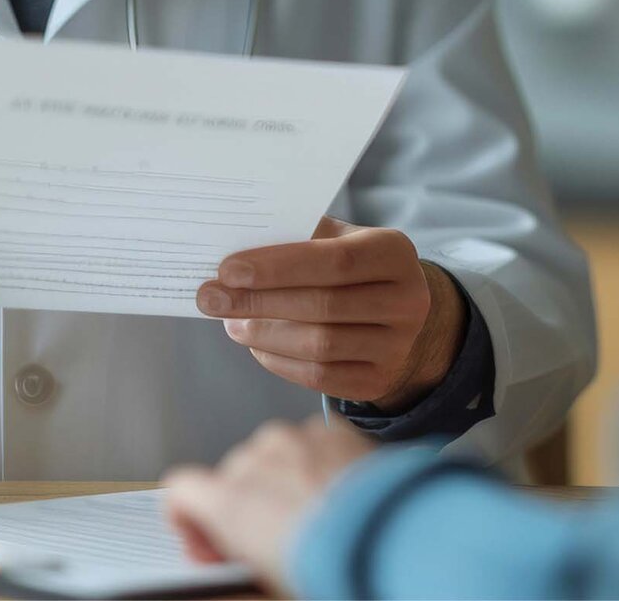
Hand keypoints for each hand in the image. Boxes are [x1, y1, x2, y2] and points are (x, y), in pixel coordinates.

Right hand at [163, 418, 375, 589]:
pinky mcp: (331, 429)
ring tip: (315, 516)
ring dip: (283, 480)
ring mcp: (295, 439)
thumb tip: (216, 570)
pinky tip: (339, 494)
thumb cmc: (329, 568)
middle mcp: (255, 460)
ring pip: (274, 455)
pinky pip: (312, 443)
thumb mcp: (267, 584)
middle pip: (233, 477)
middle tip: (274, 539)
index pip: (181, 490)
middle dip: (246, 504)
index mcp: (229, 502)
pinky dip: (318, 463)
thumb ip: (231, 569)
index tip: (211, 541)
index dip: (191, 518)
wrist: (393, 539)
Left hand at [197, 218, 465, 409]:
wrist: (398, 314)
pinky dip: (278, 361)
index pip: (335, 260)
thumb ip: (297, 237)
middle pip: (324, 306)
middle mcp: (407, 300)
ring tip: (231, 323)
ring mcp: (397, 346)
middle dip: (259, 302)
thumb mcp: (338, 239)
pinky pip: (319, 377)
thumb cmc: (351, 267)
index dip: (279, 267)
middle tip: (211, 298)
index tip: (228, 269)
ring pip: (319, 346)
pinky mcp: (379, 381)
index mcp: (395, 252)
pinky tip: (256, 345)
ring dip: (264, 335)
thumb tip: (234, 243)